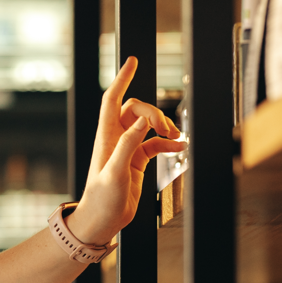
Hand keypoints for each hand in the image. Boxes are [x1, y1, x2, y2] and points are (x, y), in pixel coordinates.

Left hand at [68, 57, 185, 244]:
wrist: (102, 221)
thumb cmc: (101, 200)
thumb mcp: (115, 172)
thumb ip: (129, 145)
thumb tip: (144, 121)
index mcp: (106, 137)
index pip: (112, 99)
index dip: (122, 79)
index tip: (133, 61)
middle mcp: (116, 139)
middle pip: (136, 109)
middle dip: (154, 113)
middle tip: (167, 129)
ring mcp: (127, 149)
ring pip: (148, 125)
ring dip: (164, 127)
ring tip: (177, 138)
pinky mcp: (137, 160)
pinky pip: (156, 144)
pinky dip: (169, 144)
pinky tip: (180, 148)